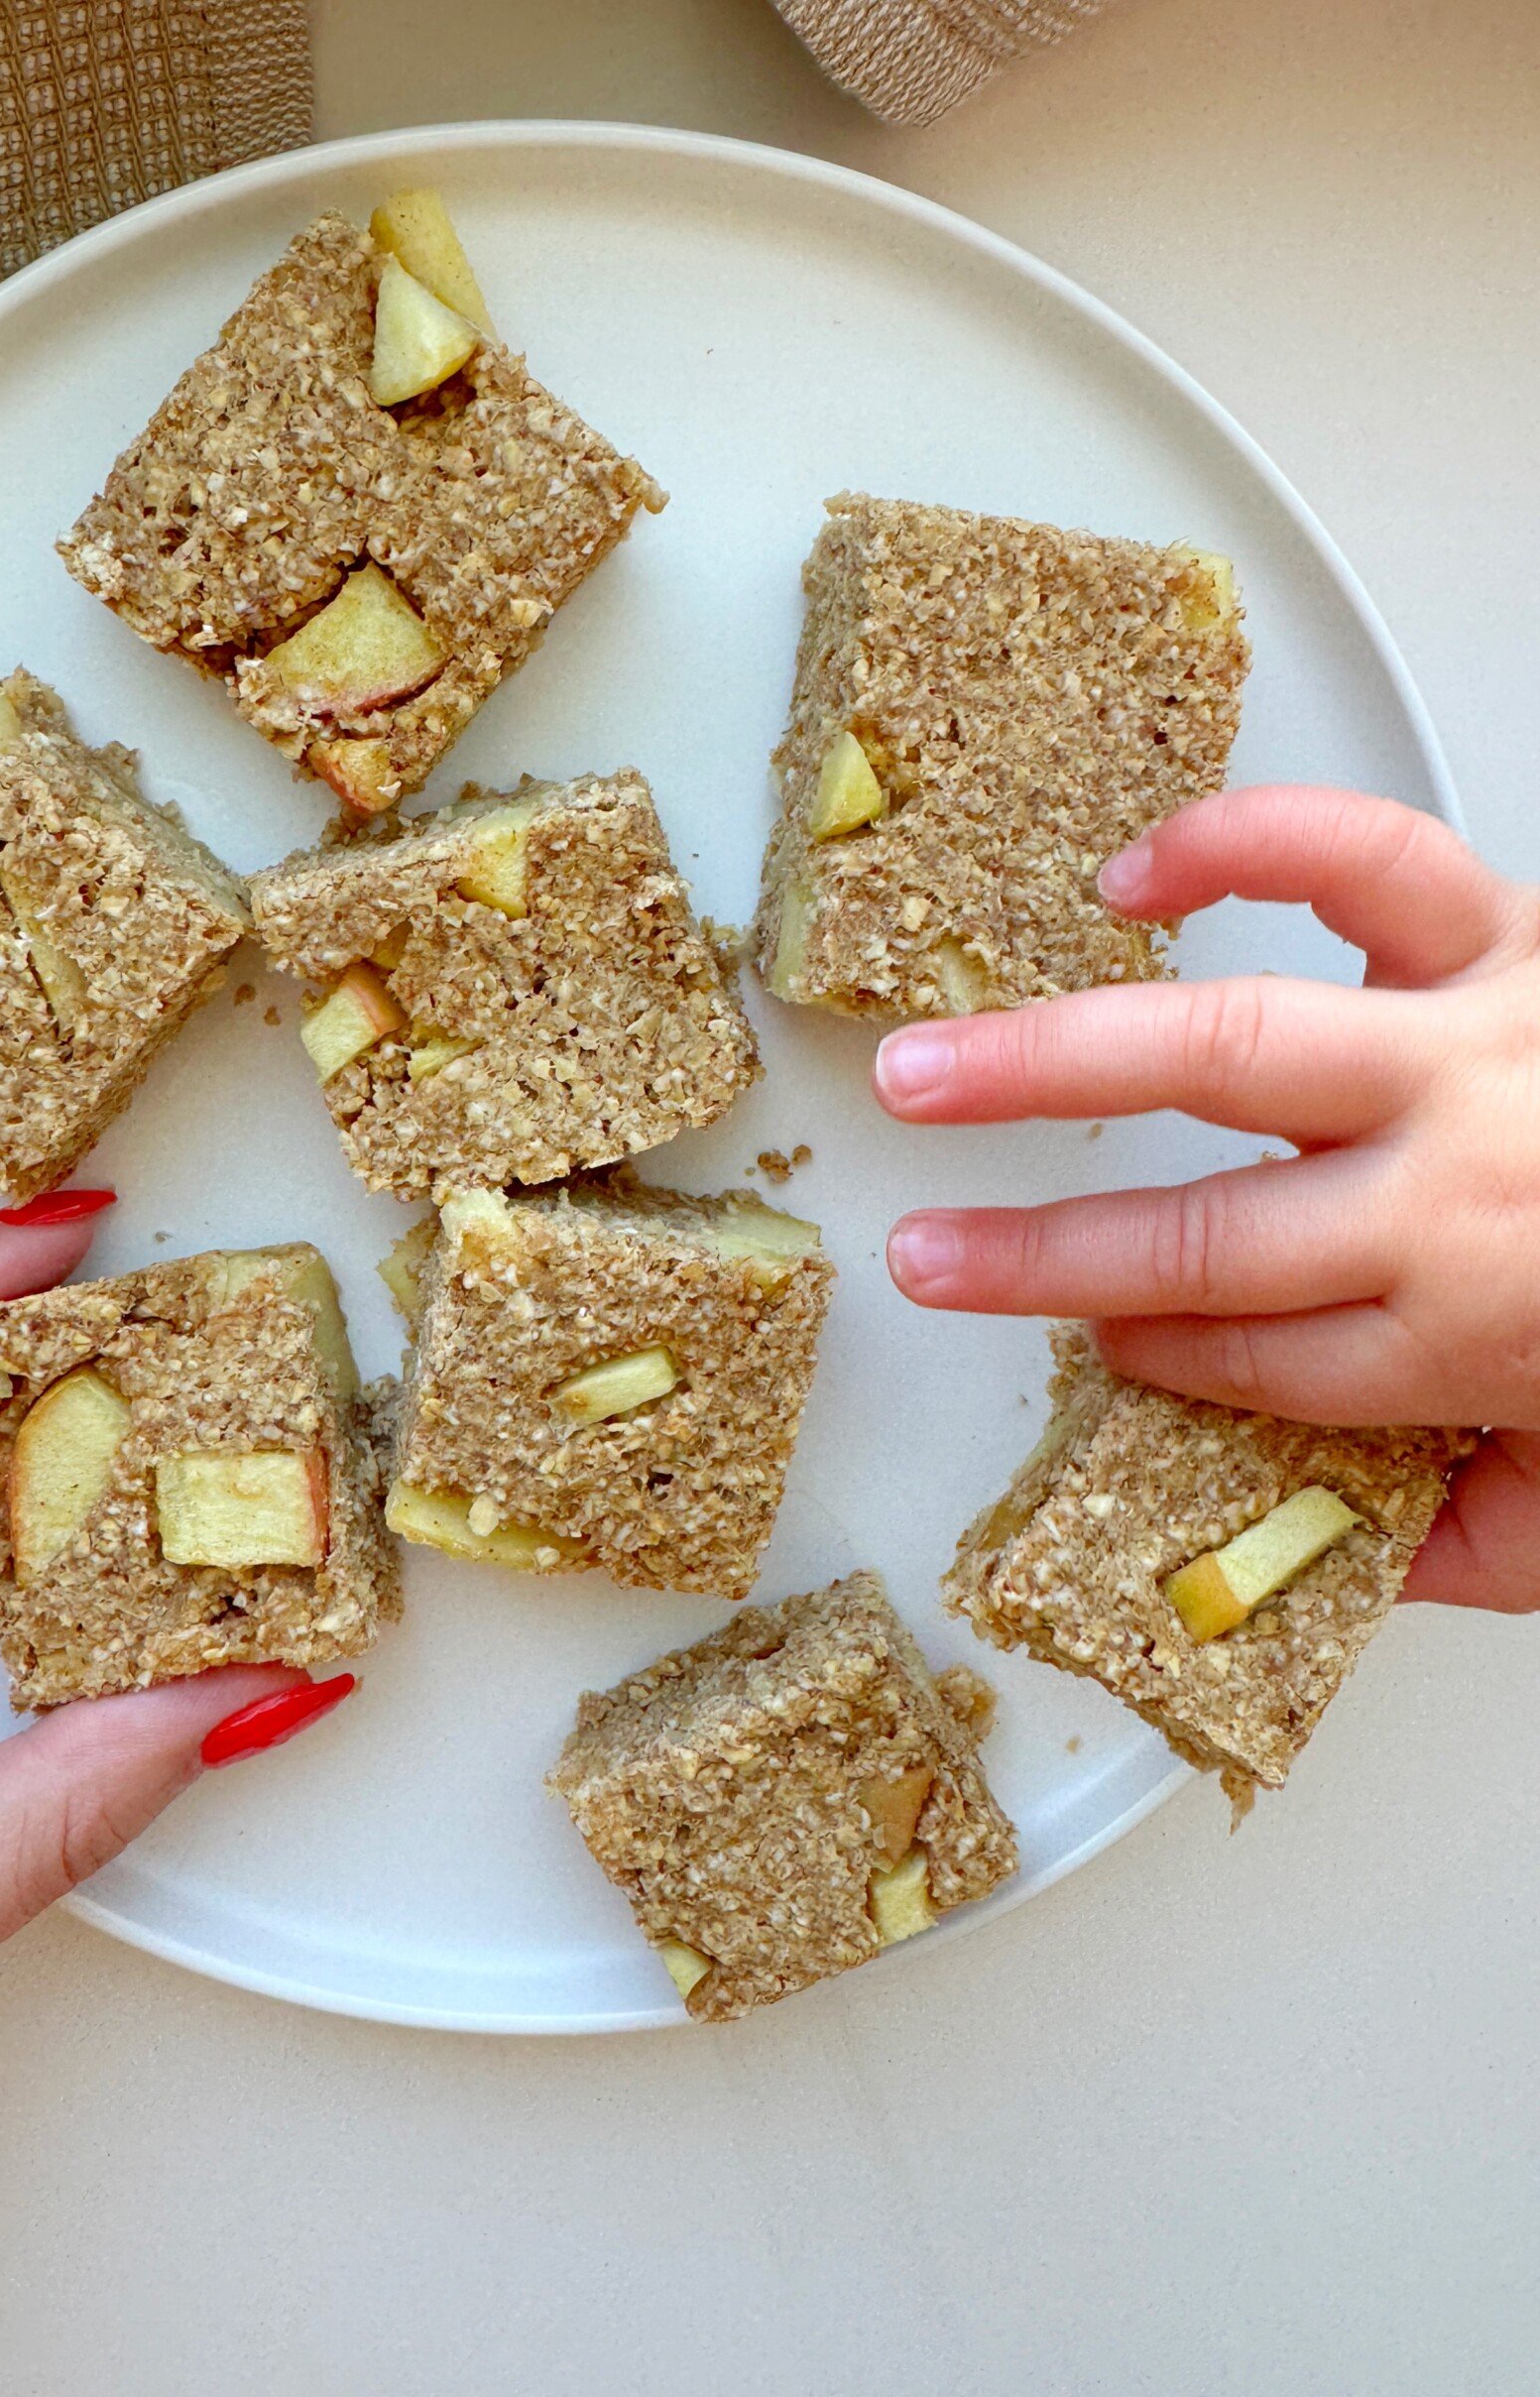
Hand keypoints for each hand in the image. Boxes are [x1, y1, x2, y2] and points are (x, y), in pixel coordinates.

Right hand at [872, 784, 1539, 1611]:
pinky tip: (1138, 868)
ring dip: (1049, 1064)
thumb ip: (1473, 1538)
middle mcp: (1451, 1197)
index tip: (1086, 1343)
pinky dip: (1244, 841)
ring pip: (1220, 1050)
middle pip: (1191, 1238)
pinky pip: (1362, 862)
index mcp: (1470, 1340)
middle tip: (921, 1255)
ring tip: (925, 1073)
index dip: (1144, 1355)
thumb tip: (1341, 1549)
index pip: (1244, 1361)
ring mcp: (1477, 1049)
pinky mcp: (1516, 933)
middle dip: (1033, 1256)